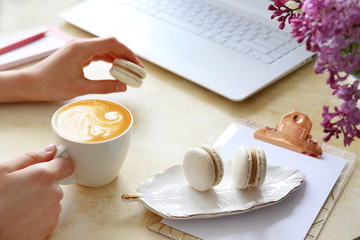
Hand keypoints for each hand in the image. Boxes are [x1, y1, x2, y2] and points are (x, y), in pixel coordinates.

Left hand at [0, 37, 143, 101]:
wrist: (32, 84)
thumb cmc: (52, 85)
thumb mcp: (81, 88)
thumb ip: (105, 87)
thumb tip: (123, 86)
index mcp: (82, 48)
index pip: (112, 44)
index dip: (128, 53)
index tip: (136, 65)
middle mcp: (81, 45)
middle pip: (110, 44)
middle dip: (125, 56)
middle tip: (135, 70)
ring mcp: (78, 48)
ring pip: (104, 48)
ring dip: (117, 58)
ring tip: (128, 70)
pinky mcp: (76, 54)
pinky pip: (97, 53)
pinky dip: (108, 60)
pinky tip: (114, 68)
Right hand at [0, 144, 73, 239]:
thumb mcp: (3, 171)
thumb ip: (31, 157)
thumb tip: (51, 150)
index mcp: (44, 176)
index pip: (67, 164)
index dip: (58, 163)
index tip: (50, 165)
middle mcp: (54, 194)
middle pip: (55, 184)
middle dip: (41, 185)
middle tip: (20, 190)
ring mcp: (53, 212)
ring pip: (51, 201)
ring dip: (39, 201)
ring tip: (18, 206)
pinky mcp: (50, 228)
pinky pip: (48, 216)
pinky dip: (38, 216)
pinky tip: (21, 217)